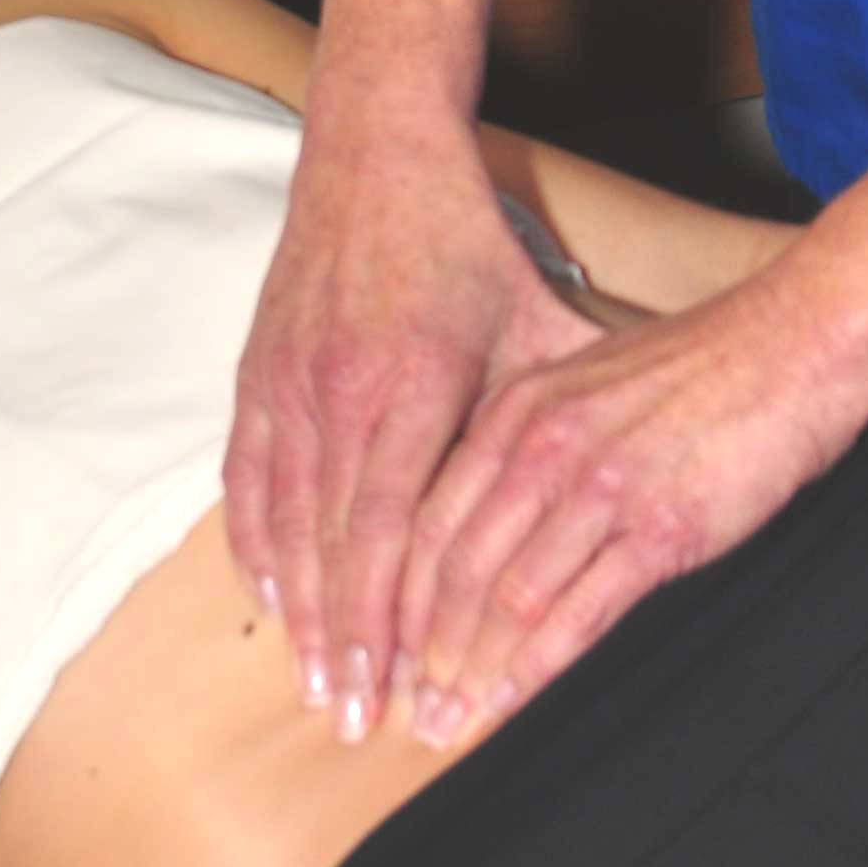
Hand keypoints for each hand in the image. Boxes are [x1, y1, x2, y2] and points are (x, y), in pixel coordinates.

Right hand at [223, 131, 595, 733]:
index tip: (392, 688)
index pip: (386, 531)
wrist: (375, 149)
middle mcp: (339, 388)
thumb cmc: (461, 234)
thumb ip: (557, 401)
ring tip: (311, 679)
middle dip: (339, 640)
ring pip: (281, 518)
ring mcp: (289, 379)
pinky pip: (247, 475)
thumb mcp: (529, 311)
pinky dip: (254, 540)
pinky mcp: (259, 368)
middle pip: (329, 544)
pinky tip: (269, 592)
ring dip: (294, 606)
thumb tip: (620, 470)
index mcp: (411, 380)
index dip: (384, 619)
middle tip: (351, 717)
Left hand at [393, 267, 867, 744]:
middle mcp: (546, 445)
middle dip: (424, 651)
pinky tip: (513, 700)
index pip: (430, 518)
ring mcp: (601, 487)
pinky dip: (536, 669)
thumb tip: (484, 520)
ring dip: (474, 671)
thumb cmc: (699, 367)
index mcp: (520, 408)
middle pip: (456, 567)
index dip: (398, 598)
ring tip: (452, 719)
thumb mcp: (588, 383)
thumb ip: (531, 441)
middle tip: (408, 706)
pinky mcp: (659, 529)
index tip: (388, 650)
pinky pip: (579, 614)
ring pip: (509, 599)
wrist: (792, 348)